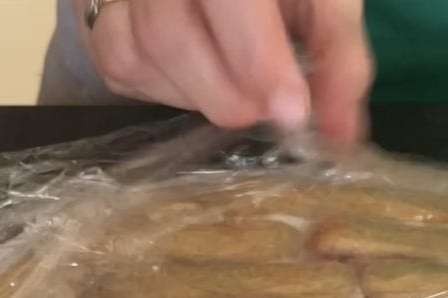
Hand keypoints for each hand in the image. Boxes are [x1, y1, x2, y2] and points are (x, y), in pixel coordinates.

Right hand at [76, 0, 372, 143]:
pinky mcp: (107, 29)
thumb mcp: (322, 2)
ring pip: (147, 56)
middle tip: (272, 108)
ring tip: (240, 83)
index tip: (292, 111)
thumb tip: (340, 135)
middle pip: (170, 32)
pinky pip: (129, 73)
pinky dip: (175, 92)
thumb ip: (338, 61)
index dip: (257, 58)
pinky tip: (203, 77)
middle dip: (231, 91)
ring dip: (205, 94)